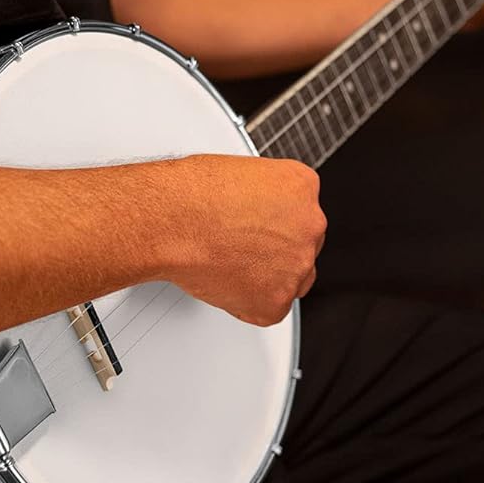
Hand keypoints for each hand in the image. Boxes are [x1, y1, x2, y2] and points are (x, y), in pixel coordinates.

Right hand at [159, 154, 325, 325]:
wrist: (173, 220)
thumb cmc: (193, 192)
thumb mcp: (242, 172)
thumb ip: (263, 196)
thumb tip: (257, 212)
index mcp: (303, 187)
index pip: (303, 213)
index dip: (275, 224)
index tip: (257, 228)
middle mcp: (310, 225)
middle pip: (302, 247)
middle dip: (275, 252)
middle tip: (241, 249)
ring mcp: (297, 265)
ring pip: (290, 281)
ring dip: (267, 279)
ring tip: (229, 264)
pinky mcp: (277, 301)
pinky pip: (268, 310)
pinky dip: (247, 304)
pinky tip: (224, 282)